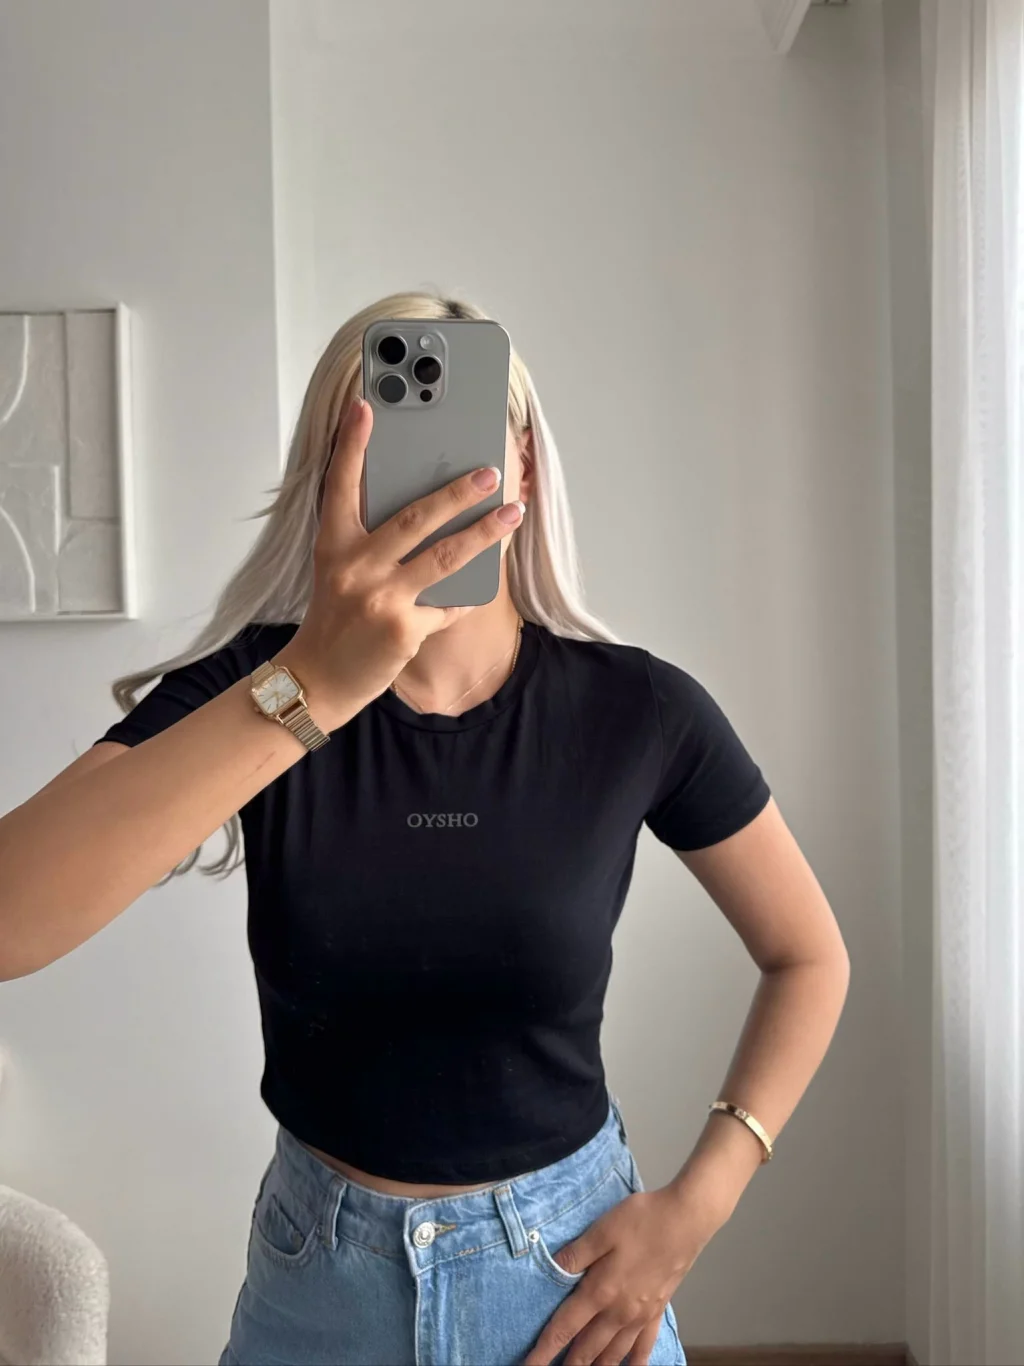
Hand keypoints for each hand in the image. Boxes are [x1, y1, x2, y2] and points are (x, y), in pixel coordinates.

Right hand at [276, 395, 523, 728]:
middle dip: (458, 491)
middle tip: (489, 471)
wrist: (318, 678)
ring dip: (485, 532)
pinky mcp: (404, 629)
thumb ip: (369, 539)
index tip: (366, 404)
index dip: (353, 444)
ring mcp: (381, 599)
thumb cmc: (334, 616)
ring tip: (512, 512)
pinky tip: (485, 580)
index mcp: (333, 545)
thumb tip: (425, 508)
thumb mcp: (338, 569)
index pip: (341, 484)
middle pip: (415, 517)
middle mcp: (354, 567)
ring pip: (445, 556)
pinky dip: (467, 593)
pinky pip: (449, 604)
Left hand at [523, 1179, 724, 1365]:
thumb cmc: (643, 1220)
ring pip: (613, 1354)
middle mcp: (619, 1311)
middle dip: (568, 1365)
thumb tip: (553, 1270)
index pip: (564, 1328)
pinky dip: (634, 1363)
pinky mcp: (658, 1310)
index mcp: (600, 1290)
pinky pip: (644, 1347)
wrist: (686, 1220)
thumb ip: (576, 1254)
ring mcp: (641, 1315)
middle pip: (587, 1349)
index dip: (544, 1351)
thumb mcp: (602, 1230)